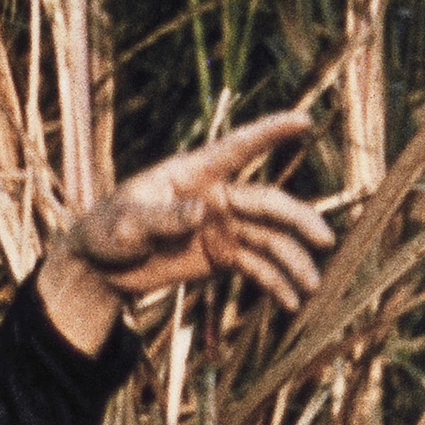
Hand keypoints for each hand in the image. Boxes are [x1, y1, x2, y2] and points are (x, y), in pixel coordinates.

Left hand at [60, 112, 334, 307]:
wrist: (99, 267)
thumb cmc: (105, 231)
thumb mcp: (126, 224)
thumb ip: (163, 217)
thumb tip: (201, 212)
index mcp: (192, 175)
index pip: (235, 149)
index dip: (269, 133)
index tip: (302, 120)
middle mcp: (216, 197)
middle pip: (267, 204)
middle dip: (298, 220)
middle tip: (325, 240)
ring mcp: (222, 226)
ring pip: (269, 239)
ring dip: (293, 261)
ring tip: (312, 288)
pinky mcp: (222, 255)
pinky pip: (257, 268)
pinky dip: (275, 284)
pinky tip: (291, 304)